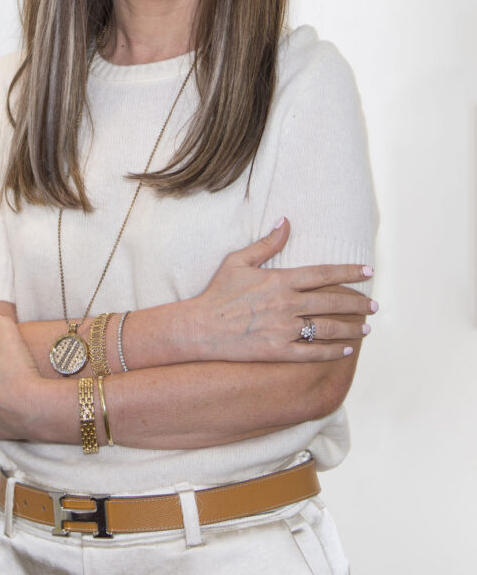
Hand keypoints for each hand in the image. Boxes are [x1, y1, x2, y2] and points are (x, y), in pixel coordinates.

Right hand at [185, 218, 376, 362]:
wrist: (200, 327)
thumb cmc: (218, 292)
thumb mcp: (238, 261)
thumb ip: (267, 244)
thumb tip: (286, 221)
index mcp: (280, 280)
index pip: (324, 273)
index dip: (349, 272)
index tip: (368, 272)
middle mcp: (287, 304)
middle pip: (332, 301)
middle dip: (357, 303)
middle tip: (374, 305)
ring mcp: (284, 329)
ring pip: (327, 328)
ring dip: (351, 328)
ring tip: (366, 328)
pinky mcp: (279, 351)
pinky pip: (313, 353)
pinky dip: (333, 352)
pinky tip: (346, 350)